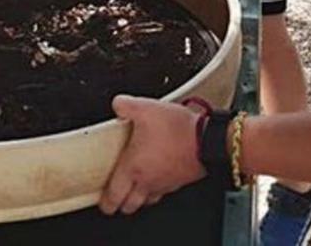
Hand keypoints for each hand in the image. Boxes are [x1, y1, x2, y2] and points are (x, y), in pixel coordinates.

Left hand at [100, 96, 205, 214]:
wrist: (208, 139)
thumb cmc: (178, 129)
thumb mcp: (145, 109)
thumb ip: (125, 105)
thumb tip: (117, 104)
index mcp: (133, 167)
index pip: (114, 195)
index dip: (105, 203)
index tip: (102, 203)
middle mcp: (148, 181)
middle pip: (129, 206)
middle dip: (120, 205)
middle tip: (114, 200)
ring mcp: (165, 184)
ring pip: (147, 202)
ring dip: (138, 199)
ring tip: (133, 190)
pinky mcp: (179, 182)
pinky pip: (163, 192)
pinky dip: (156, 190)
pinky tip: (156, 176)